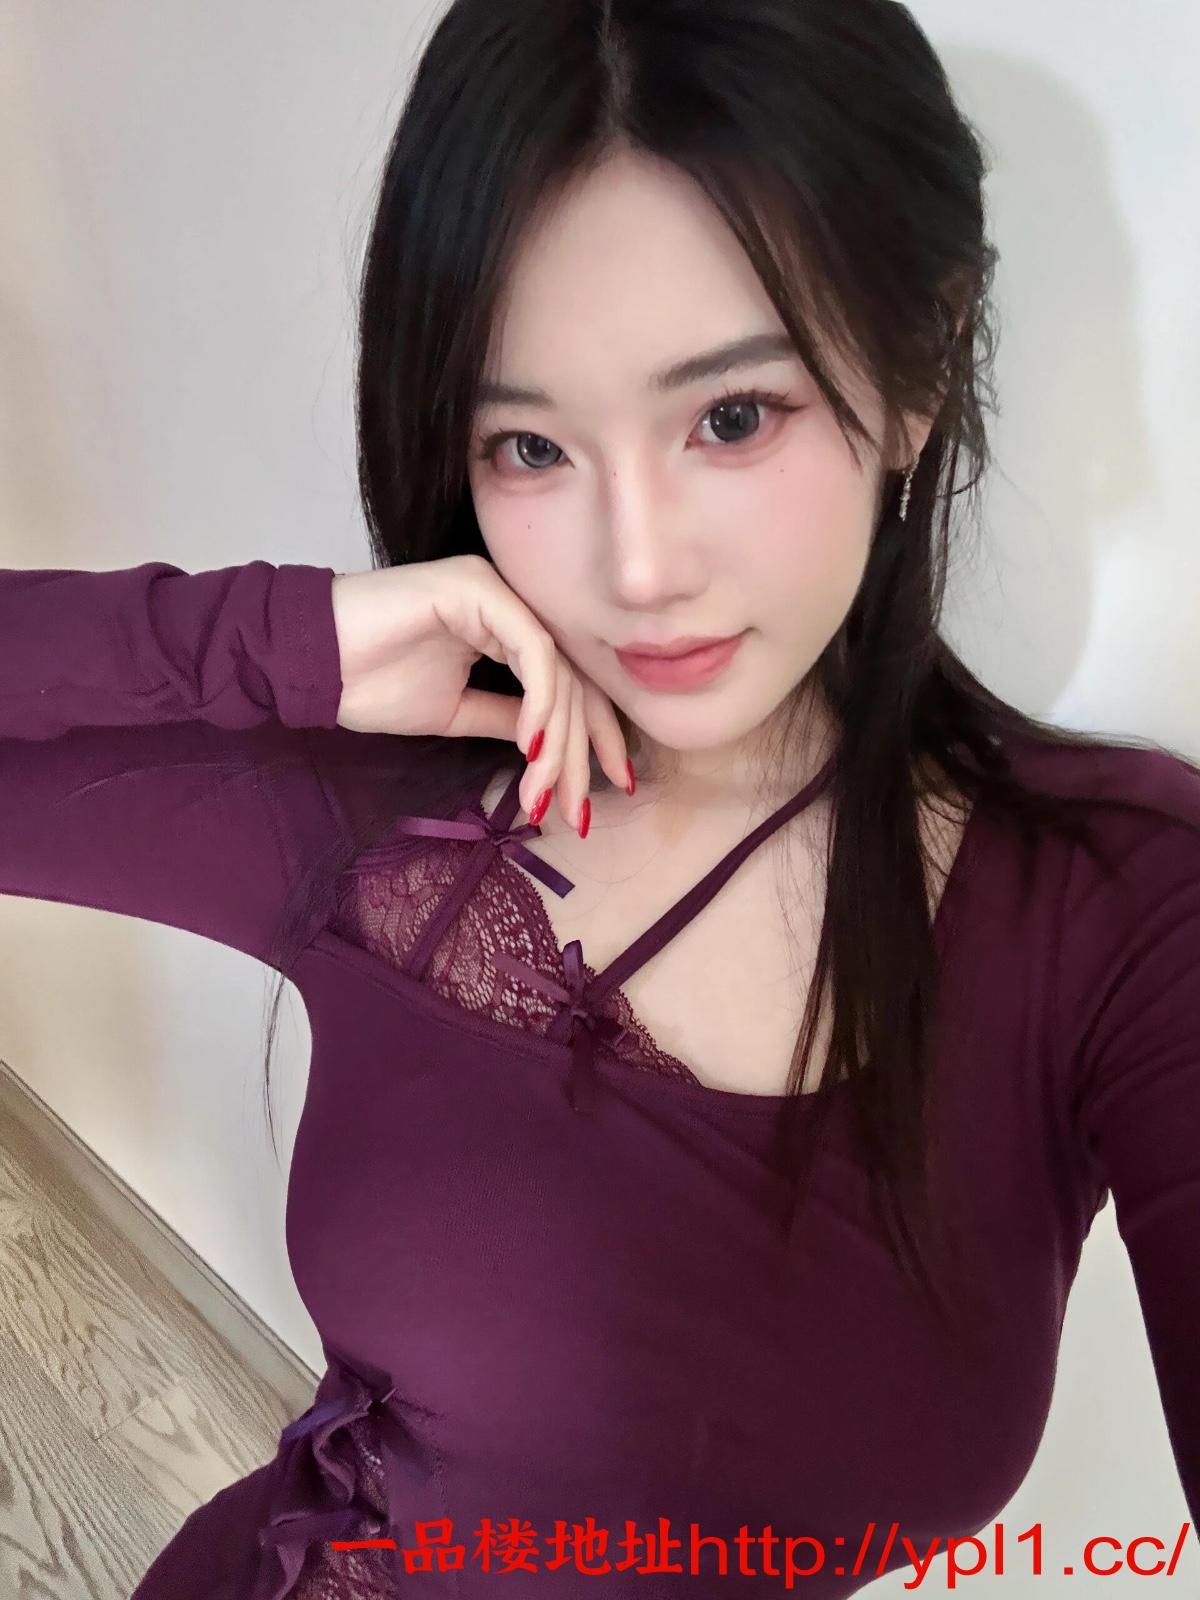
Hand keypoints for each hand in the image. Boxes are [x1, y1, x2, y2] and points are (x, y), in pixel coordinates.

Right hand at [330, 555, 628, 828]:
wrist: (309, 663)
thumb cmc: (369, 682)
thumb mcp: (455, 712)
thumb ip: (506, 718)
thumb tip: (552, 747)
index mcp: (506, 626)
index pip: (570, 683)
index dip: (592, 739)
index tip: (601, 792)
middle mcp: (510, 601)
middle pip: (573, 680)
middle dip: (582, 752)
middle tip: (578, 811)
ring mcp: (497, 590)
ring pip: (558, 671)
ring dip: (557, 741)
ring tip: (543, 794)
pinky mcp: (478, 588)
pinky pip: (532, 649)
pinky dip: (539, 701)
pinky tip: (531, 747)